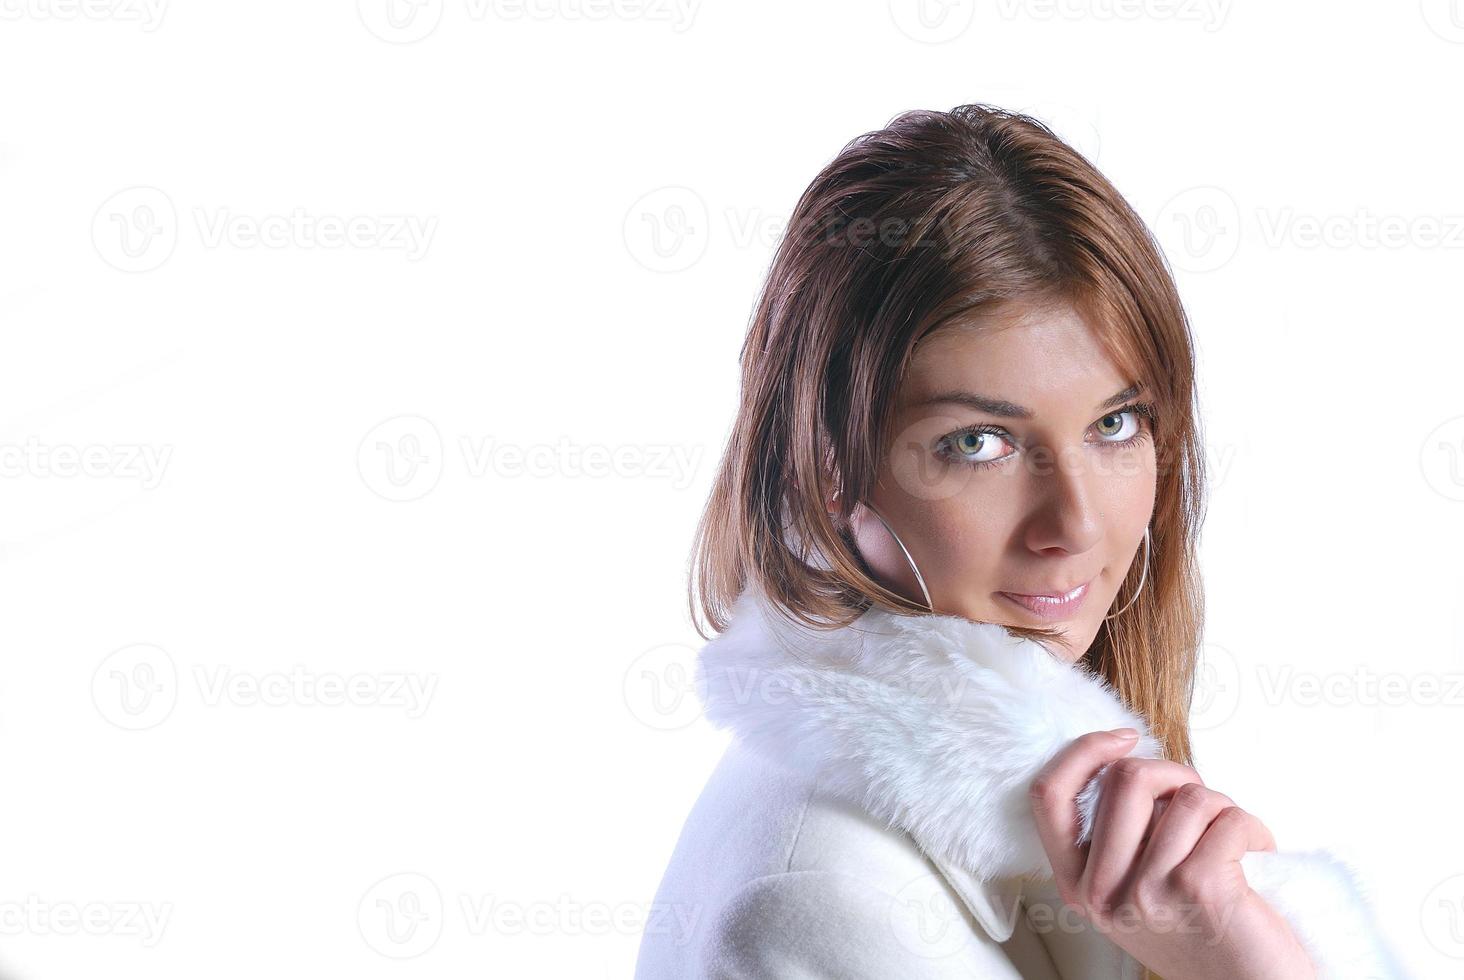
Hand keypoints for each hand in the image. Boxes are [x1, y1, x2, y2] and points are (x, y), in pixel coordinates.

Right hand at [1027, 729, 1315, 979]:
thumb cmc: (1205, 936)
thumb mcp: (1137, 889)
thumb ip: (1121, 836)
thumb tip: (1130, 760)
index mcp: (1078, 886)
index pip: (1048, 796)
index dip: (1084, 751)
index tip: (1124, 738)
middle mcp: (1102, 892)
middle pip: (1126, 779)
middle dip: (1177, 774)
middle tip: (1205, 803)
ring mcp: (1146, 892)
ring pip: (1185, 796)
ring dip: (1223, 808)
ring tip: (1235, 842)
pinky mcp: (1197, 888)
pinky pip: (1227, 817)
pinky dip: (1254, 828)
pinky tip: (1258, 855)